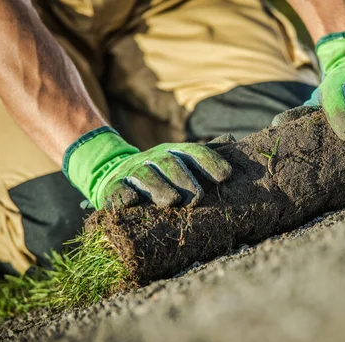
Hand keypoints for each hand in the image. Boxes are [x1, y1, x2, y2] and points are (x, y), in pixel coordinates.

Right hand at [63, 127, 232, 208]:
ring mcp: (132, 172)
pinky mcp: (113, 187)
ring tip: (172, 201)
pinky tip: (131, 201)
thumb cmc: (160, 173)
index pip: (193, 152)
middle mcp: (154, 159)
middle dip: (185, 179)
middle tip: (197, 198)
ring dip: (158, 187)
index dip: (210, 162)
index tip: (226, 176)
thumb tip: (232, 137)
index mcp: (173, 152)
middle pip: (170, 163)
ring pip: (145, 176)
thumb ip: (204, 154)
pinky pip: (117, 190)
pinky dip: (123, 196)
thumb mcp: (180, 160)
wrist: (113, 172)